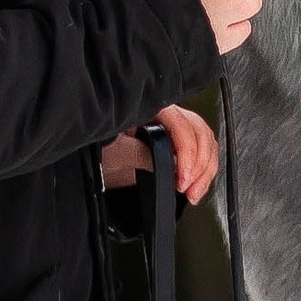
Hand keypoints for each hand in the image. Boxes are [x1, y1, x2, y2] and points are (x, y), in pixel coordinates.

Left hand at [99, 104, 219, 203]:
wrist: (94, 157)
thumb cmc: (98, 147)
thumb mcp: (114, 152)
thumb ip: (141, 154)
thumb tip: (169, 162)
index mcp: (151, 108)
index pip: (181, 124)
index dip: (187, 152)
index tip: (182, 177)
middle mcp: (167, 114)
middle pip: (199, 132)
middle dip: (200, 164)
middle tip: (189, 188)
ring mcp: (174, 126)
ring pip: (205, 141)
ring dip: (205, 169)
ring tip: (194, 191)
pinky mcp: (178, 143)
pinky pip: (202, 150)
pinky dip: (204, 169)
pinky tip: (196, 185)